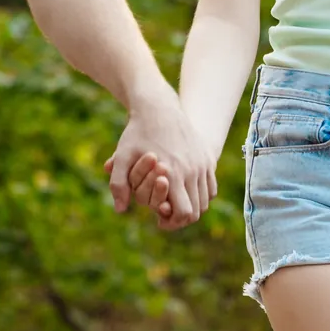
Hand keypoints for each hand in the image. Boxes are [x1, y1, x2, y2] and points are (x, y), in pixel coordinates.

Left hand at [103, 89, 215, 228]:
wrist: (158, 107)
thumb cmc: (137, 133)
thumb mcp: (122, 156)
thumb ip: (118, 184)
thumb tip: (120, 210)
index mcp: (174, 173)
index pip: (184, 213)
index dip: (172, 223)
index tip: (160, 221)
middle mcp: (193, 170)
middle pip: (197, 211)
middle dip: (181, 218)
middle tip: (166, 215)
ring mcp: (203, 164)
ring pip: (205, 200)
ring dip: (192, 206)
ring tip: (174, 204)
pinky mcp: (207, 157)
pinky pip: (211, 187)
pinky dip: (201, 195)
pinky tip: (184, 192)